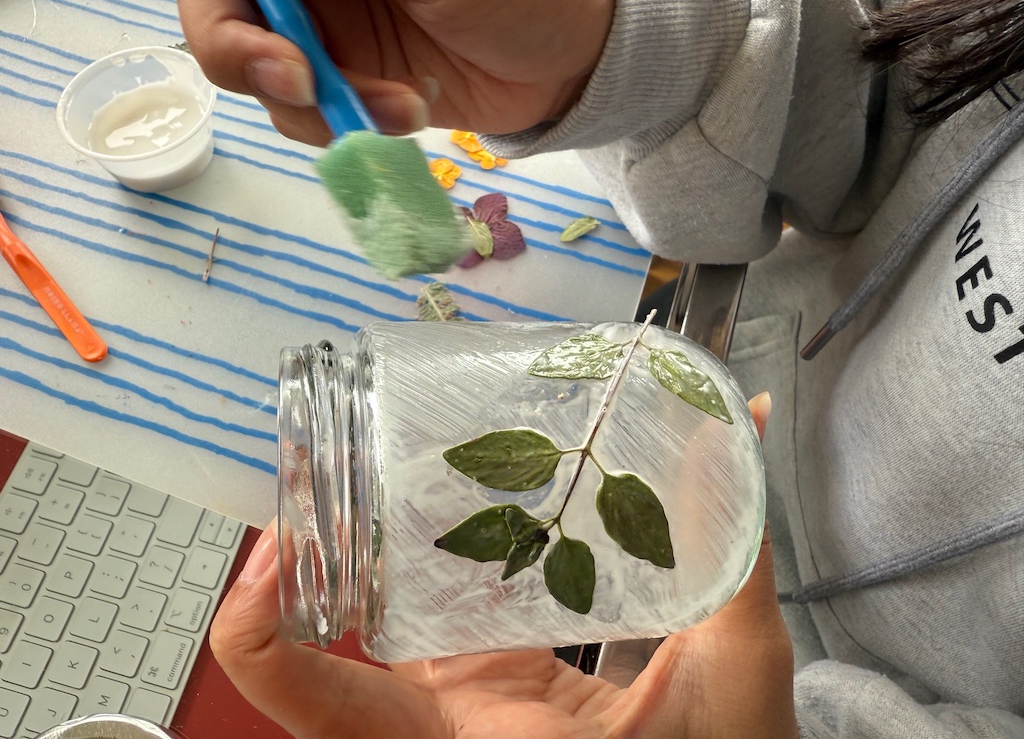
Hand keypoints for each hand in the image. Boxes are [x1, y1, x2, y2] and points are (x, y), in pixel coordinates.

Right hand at [172, 0, 613, 143]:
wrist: (568, 55)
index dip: (218, 3)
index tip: (263, 38)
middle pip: (221, 16)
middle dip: (249, 59)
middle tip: (303, 85)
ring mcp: (323, 32)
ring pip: (261, 79)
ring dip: (318, 105)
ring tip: (398, 106)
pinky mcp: (348, 86)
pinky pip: (309, 119)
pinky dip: (346, 129)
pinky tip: (407, 113)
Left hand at [210, 393, 795, 738]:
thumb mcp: (733, 675)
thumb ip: (734, 549)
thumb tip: (735, 424)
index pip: (326, 707)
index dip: (263, 636)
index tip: (269, 548)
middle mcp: (452, 727)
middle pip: (332, 648)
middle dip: (307, 554)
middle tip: (311, 455)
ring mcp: (464, 703)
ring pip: (381, 621)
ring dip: (360, 545)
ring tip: (366, 449)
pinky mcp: (488, 680)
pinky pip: (435, 613)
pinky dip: (430, 552)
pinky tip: (450, 487)